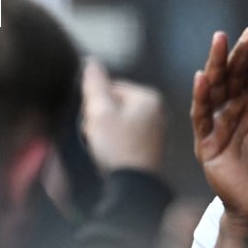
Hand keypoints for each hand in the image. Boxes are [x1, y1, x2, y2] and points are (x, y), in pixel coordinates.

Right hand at [81, 58, 166, 173]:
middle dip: (98, 118)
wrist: (133, 185)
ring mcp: (154, 130)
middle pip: (113, 105)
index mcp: (149, 97)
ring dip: (102, 131)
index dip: (94, 104)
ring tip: (103, 145)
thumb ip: (95, 84)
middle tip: (97, 134)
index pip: (110, 88)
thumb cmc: (118, 146)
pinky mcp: (148, 147)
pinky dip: (112, 143)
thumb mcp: (100, 111)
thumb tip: (91, 62)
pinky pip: (123, 137)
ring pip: (115, 122)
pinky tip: (110, 154)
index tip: (93, 120)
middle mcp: (157, 111)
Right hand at [191, 26, 247, 229]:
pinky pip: (201, 117)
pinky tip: (203, 77)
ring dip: (216, 65)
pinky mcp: (207, 143)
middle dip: (238, 53)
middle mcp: (232, 110)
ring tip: (220, 41)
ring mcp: (218, 125)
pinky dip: (201, 97)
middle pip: (231, 74)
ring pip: (214, 89)